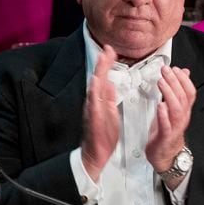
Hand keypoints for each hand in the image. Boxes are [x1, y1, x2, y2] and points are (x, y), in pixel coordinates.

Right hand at [81, 45, 119, 181]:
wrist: (96, 154)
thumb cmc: (103, 135)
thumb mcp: (110, 112)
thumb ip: (109, 98)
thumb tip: (110, 85)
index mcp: (101, 102)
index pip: (104, 79)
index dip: (107, 64)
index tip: (110, 50)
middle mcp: (95, 105)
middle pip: (97, 81)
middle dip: (102, 66)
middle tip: (106, 51)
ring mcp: (93, 113)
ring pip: (94, 92)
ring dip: (97, 78)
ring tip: (101, 65)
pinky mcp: (94, 123)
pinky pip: (94, 109)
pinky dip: (95, 99)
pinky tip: (97, 90)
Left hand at [145, 65, 196, 187]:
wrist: (166, 156)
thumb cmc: (167, 132)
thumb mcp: (173, 109)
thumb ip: (178, 92)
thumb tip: (184, 75)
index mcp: (184, 111)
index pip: (189, 92)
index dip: (184, 79)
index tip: (175, 68)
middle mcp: (182, 118)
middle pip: (183, 97)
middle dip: (175, 81)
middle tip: (166, 70)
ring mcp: (175, 127)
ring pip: (177, 109)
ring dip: (169, 94)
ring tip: (162, 83)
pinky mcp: (165, 136)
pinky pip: (167, 125)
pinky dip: (163, 115)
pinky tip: (160, 106)